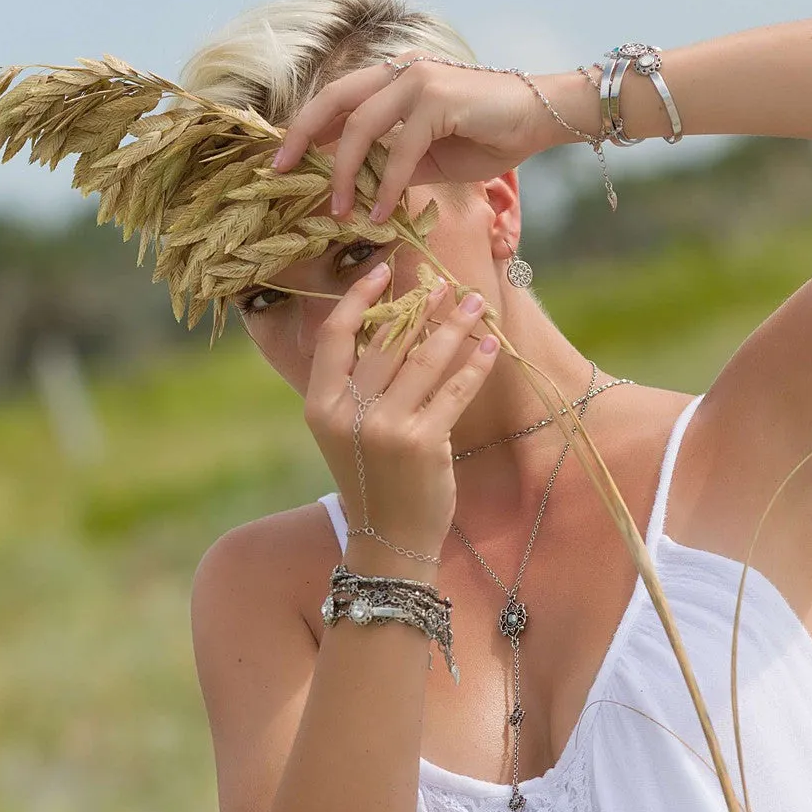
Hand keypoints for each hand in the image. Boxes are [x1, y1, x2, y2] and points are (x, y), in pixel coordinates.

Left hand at [273, 52, 549, 222]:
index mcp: (393, 78)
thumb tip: (362, 190)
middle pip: (332, 101)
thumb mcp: (430, 156)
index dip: (306, 130)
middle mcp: (399, 71)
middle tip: (278, 174)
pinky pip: (400, 149)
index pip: (337, 101)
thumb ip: (394, 164)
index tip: (283, 162)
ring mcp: (417, 80)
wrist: (542, 118)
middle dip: (300, 138)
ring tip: (339, 211)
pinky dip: (387, 185)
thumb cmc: (489, 134)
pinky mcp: (437, 99)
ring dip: (345, 173)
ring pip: (360, 126)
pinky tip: (379, 212)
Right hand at [304, 261, 499, 559]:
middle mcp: (349, 413)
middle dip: (423, 307)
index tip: (383, 271)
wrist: (388, 540)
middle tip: (449, 284)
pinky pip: (454, 390)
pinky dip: (475, 364)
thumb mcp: (347, 432)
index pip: (335, 336)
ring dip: (455, 325)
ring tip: (475, 303)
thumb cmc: (372, 481)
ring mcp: (385, 427)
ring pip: (424, 358)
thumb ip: (358, 386)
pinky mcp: (423, 442)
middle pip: (387, 341)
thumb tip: (394, 326)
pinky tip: (490, 345)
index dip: (358, 298)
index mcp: (320, 406)